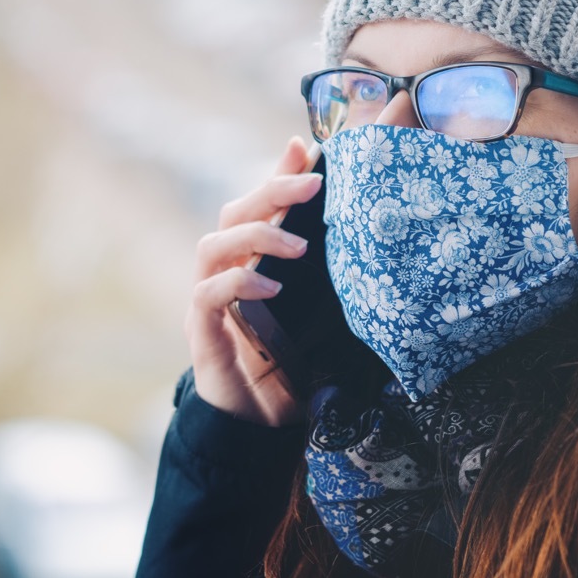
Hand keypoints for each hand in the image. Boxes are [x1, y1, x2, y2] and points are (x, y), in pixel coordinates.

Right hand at [185, 136, 321, 425]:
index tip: (306, 148)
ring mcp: (209, 301)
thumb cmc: (293, 370)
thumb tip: (374, 254)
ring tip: (298, 247)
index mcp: (252, 263)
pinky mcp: (202, 331)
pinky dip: (237, 283)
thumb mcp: (325, 320)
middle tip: (312, 186)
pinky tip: (270, 287)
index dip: (278, 174)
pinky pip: (208, 295)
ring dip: (255, 236)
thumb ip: (336, 286)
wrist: (260, 428)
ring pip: (213, 245)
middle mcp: (226, 274)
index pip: (259, 206)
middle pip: (233, 214)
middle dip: (271, 192)